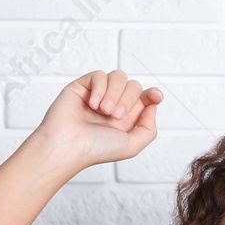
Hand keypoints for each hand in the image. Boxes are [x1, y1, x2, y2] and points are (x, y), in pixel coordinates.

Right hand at [32, 68, 162, 168]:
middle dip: (129, 99)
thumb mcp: (132, 145)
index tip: (155, 96)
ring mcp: (99, 94)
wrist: (68, 145)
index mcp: (128, 118)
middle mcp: (115, 104)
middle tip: (115, 116)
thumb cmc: (97, 149)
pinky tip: (92, 105)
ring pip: (119, 76)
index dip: (153, 94)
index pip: (146, 98)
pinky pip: (99, 75)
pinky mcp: (83, 86)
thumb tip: (153, 105)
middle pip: (134, 86)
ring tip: (104, 111)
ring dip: (115, 93)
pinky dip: (100, 89)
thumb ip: (149, 128)